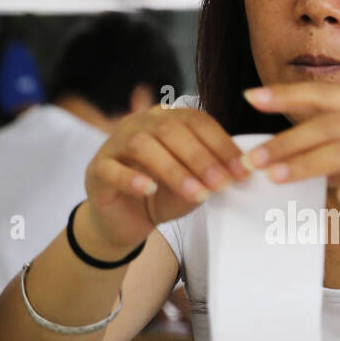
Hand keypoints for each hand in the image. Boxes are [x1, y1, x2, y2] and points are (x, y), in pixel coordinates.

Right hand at [84, 104, 251, 250]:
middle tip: (222, 183)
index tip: (242, 170)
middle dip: (200, 158)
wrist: (126, 220)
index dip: (221, 144)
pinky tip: (149, 189)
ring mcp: (114, 144)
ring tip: (195, 193)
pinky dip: (132, 178)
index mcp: (166, 119)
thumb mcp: (193, 184)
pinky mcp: (97, 169)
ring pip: (142, 146)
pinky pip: (112, 169)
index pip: (197, 121)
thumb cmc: (162, 196)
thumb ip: (211, 175)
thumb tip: (240, 172)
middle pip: (170, 130)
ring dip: (173, 170)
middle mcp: (139, 124)